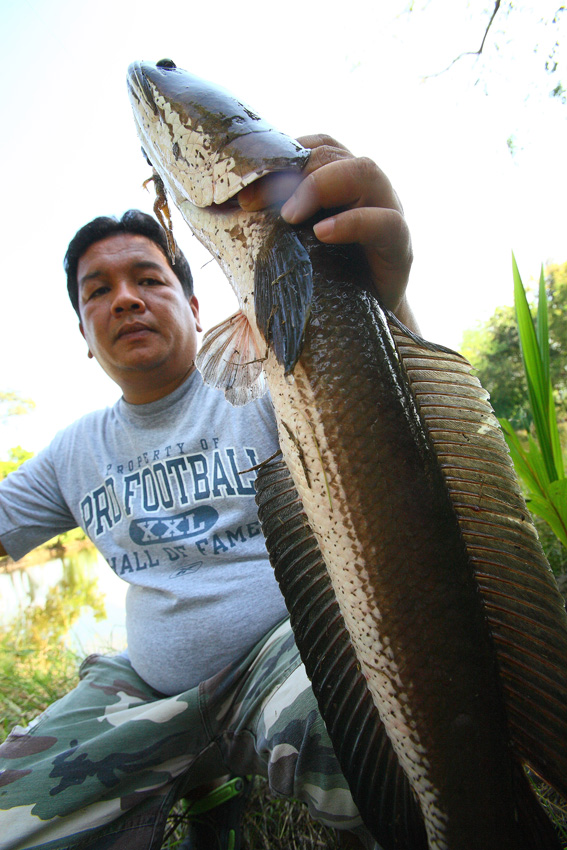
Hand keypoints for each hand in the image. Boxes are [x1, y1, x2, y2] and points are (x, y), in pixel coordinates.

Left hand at [238, 134, 416, 330]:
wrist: (362, 330)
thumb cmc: (320, 286)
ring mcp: (387, 211)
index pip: (309, 147)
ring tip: (289, 216)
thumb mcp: (286, 250)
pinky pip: (386, 221)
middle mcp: (364, 189)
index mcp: (336, 182)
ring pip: (365, 171)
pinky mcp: (401, 245)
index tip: (238, 192)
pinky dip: (353, 222)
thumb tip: (197, 212)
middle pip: (332, 153)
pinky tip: (323, 233)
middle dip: (288, 174)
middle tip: (252, 204)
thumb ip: (260, 227)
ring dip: (320, 186)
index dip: (273, 160)